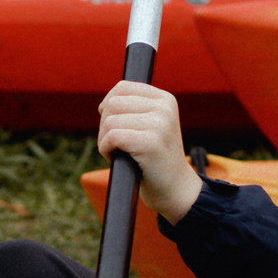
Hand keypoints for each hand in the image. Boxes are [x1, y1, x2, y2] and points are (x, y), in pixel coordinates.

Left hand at [97, 81, 202, 222]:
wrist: (175, 190)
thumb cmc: (156, 159)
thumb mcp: (151, 126)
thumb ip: (134, 109)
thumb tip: (103, 104)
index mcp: (165, 100)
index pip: (122, 87)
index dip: (108, 106)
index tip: (113, 125)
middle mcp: (164, 108)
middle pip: (112, 104)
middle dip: (105, 125)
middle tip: (116, 144)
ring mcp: (159, 124)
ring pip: (109, 121)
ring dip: (104, 140)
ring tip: (118, 152)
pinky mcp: (150, 142)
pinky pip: (111, 137)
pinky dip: (106, 150)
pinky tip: (116, 158)